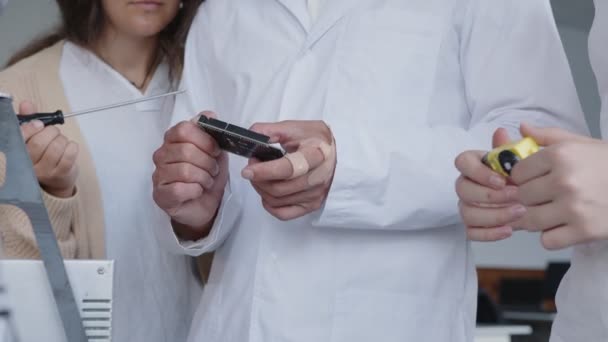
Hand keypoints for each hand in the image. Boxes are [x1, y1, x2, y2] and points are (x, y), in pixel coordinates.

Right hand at [19, 101, 78, 197]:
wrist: (57, 180)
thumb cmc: (43, 155)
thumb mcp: (32, 138)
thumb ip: (29, 120)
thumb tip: (27, 104)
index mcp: (17, 154)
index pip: (20, 138)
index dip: (31, 128)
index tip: (39, 124)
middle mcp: (27, 165)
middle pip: (39, 143)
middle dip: (51, 132)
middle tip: (53, 133)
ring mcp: (44, 172)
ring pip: (55, 147)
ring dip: (62, 139)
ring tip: (61, 142)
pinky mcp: (61, 174)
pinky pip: (69, 155)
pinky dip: (72, 147)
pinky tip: (70, 147)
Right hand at [152, 112, 227, 239]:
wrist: (204, 205)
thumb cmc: (207, 175)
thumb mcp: (215, 152)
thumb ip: (211, 133)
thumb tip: (209, 114)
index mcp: (173, 139)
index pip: (184, 129)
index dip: (205, 140)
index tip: (216, 151)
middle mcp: (161, 154)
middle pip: (185, 150)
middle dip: (207, 162)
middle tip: (213, 170)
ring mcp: (158, 175)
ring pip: (184, 170)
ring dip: (203, 178)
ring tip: (207, 181)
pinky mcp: (160, 194)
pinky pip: (179, 189)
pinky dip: (195, 190)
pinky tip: (197, 191)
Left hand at [242, 120, 335, 220]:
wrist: (337, 153)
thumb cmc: (315, 140)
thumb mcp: (295, 128)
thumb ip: (271, 130)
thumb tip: (251, 136)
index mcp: (315, 155)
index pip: (287, 169)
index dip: (264, 171)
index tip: (247, 170)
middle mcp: (317, 178)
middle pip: (278, 188)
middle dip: (258, 179)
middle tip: (253, 166)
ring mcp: (315, 195)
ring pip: (277, 200)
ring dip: (261, 189)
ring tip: (260, 175)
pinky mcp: (312, 205)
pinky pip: (284, 214)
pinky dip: (269, 205)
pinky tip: (267, 192)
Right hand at [455, 128, 523, 241]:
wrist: (541, 196)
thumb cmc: (531, 174)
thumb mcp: (528, 157)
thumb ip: (515, 146)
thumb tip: (506, 131)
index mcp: (475, 164)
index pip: (461, 162)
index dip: (478, 172)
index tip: (502, 180)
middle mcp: (467, 184)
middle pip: (462, 190)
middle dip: (489, 196)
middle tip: (516, 197)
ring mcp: (468, 205)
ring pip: (466, 212)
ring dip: (493, 215)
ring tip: (518, 214)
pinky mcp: (474, 224)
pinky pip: (471, 232)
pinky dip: (489, 233)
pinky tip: (509, 230)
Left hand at [510, 124, 607, 249]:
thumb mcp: (582, 143)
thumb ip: (548, 136)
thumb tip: (522, 128)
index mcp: (560, 155)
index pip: (517, 172)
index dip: (521, 177)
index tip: (530, 179)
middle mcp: (564, 181)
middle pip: (521, 196)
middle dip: (527, 198)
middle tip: (540, 198)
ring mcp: (574, 207)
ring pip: (529, 220)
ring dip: (534, 219)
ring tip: (547, 212)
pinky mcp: (585, 231)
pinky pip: (548, 240)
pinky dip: (551, 237)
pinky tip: (562, 227)